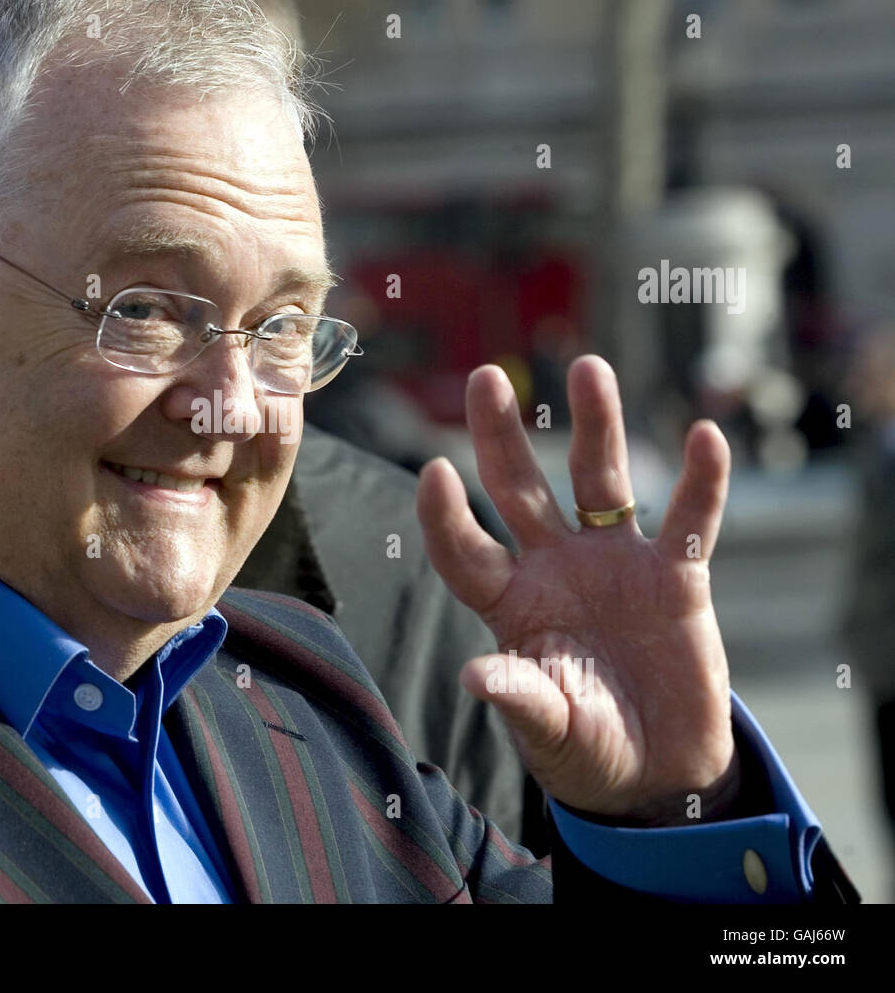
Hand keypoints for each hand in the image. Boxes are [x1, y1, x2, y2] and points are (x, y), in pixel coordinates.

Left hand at [417, 355, 738, 823]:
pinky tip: (703, 436)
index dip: (446, 515)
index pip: (466, 550)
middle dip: (499, 435)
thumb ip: (521, 698)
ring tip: (587, 367)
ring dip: (596, 426)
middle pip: (518, 489)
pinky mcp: (677, 577)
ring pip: (600, 481)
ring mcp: (615, 565)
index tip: (433, 470)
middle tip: (484, 377)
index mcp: (511, 604)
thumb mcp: (552, 729)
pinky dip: (702, 482)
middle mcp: (555, 568)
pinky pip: (692, 520)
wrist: (660, 768)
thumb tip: (473, 675)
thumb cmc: (588, 747)